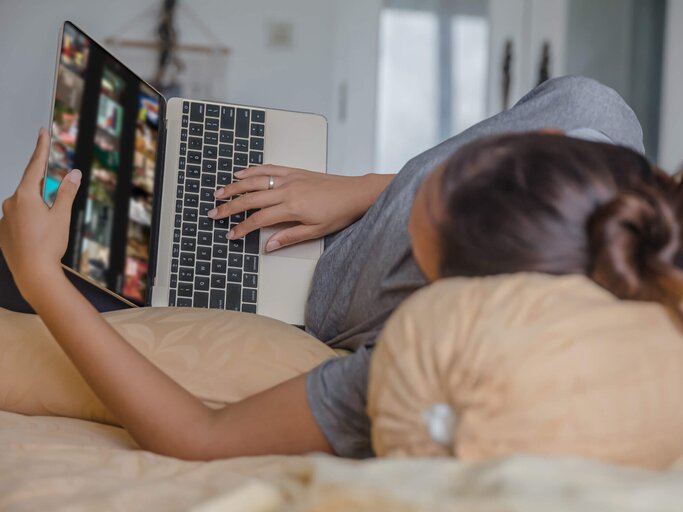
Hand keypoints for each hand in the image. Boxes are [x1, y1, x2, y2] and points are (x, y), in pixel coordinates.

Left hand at [0, 128, 80, 296]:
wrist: (33, 273)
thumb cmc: (47, 246)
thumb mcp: (62, 216)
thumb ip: (66, 192)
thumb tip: (73, 174)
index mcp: (25, 196)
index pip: (35, 166)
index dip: (41, 148)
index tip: (42, 132)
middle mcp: (10, 203)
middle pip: (31, 189)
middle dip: (44, 194)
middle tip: (55, 213)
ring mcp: (4, 218)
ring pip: (24, 206)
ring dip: (37, 212)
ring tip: (48, 232)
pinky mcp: (3, 232)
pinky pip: (18, 221)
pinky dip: (30, 225)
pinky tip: (38, 239)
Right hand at [210, 165, 392, 250]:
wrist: (355, 193)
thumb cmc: (339, 213)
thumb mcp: (316, 231)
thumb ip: (290, 237)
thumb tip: (268, 246)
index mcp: (291, 208)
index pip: (258, 219)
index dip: (242, 228)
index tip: (230, 235)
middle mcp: (287, 190)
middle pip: (250, 199)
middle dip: (229, 207)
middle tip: (213, 213)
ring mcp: (289, 178)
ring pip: (255, 181)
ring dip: (235, 186)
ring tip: (219, 192)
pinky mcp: (294, 171)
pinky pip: (269, 169)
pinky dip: (253, 170)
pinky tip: (241, 172)